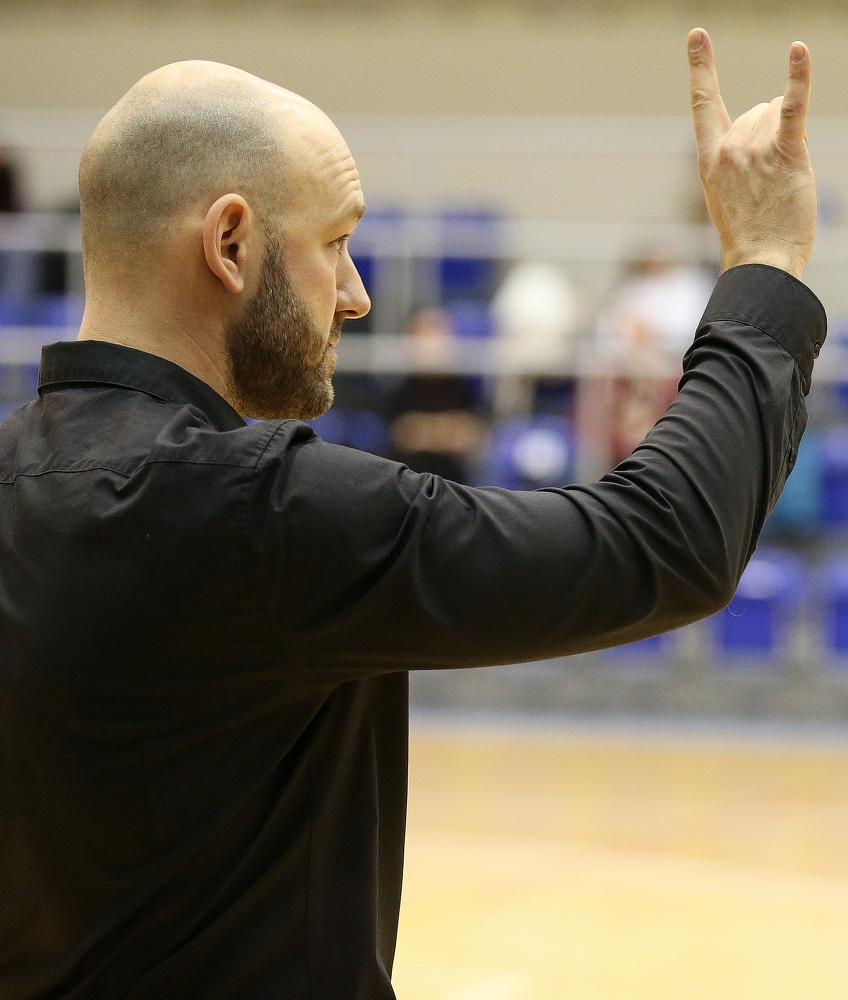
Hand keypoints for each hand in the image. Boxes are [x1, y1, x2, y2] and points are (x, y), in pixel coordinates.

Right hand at [688, 28, 815, 279]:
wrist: (760, 261)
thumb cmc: (749, 235)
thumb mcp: (729, 196)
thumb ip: (737, 159)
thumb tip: (768, 117)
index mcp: (709, 160)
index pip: (702, 105)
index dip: (701, 67)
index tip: (698, 35)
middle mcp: (727, 148)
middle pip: (757, 110)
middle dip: (770, 135)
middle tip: (769, 183)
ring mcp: (754, 149)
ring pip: (778, 114)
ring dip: (788, 138)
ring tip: (782, 180)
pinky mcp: (785, 152)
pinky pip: (792, 107)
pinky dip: (798, 77)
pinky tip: (797, 52)